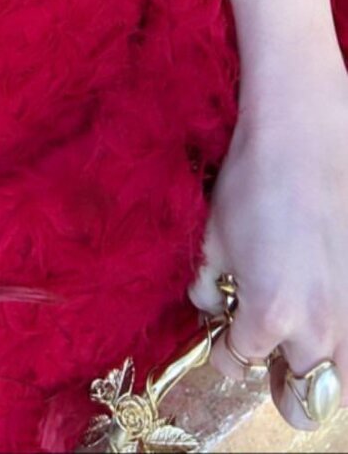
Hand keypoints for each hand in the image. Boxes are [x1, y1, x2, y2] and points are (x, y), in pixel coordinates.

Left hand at [187, 61, 347, 433]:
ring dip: (317, 374)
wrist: (304, 138)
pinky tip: (320, 304)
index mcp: (269, 316)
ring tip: (302, 342)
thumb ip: (207, 284)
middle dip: (279, 385)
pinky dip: (338, 336)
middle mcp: (317, 327)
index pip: (237, 364)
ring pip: (340, 385)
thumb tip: (210, 304)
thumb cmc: (253, 181)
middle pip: (301, 404)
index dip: (223, 350)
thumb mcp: (213, 237)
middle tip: (268, 353)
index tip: (223, 331)